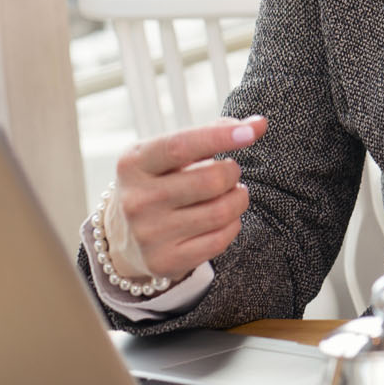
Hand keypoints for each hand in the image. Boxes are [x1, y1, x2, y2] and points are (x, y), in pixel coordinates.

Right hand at [113, 115, 267, 279]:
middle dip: (232, 173)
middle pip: (211, 180)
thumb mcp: (170, 153)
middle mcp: (136, 200)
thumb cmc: (160, 180)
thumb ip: (212, 133)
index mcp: (134, 163)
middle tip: (229, 172)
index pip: (181, 145)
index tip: (252, 132)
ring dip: (239, 199)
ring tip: (231, 194)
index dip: (220, 137)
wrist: (124, 234)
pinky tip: (224, 218)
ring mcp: (148, 234)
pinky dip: (233, 225)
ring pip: (222, 212)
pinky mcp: (164, 260)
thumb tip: (259, 124)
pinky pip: (220, 240)